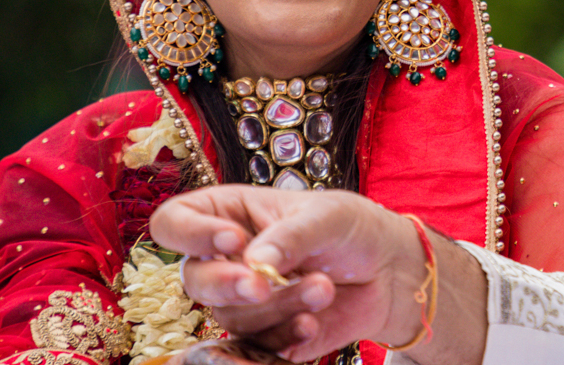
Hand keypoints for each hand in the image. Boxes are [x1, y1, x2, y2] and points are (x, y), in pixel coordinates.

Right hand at [149, 187, 428, 361]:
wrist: (389, 270)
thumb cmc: (351, 227)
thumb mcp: (327, 216)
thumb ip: (290, 236)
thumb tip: (254, 263)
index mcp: (228, 214)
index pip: (174, 222)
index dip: (191, 234)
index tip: (233, 238)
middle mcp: (226, 259)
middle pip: (194, 279)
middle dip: (227, 284)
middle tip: (263, 284)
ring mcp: (243, 302)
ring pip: (232, 316)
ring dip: (278, 305)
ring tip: (324, 288)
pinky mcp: (266, 336)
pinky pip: (255, 349)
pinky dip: (284, 338)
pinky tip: (312, 324)